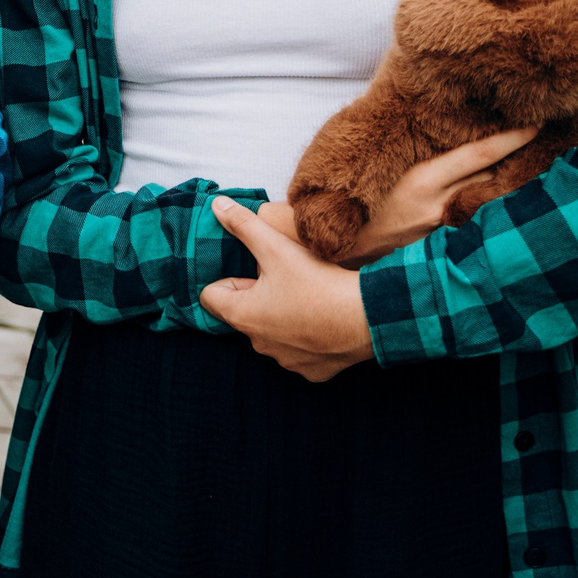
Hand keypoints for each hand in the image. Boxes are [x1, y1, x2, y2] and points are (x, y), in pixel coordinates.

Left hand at [199, 198, 368, 381]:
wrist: (367, 317)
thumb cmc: (317, 282)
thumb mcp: (276, 247)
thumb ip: (244, 226)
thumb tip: (217, 206)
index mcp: (243, 315)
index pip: (211, 296)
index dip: (229, 279)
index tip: (254, 270)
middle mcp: (258, 343)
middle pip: (243, 314)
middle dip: (257, 295)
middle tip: (284, 277)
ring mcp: (285, 360)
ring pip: (272, 333)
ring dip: (281, 316)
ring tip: (306, 297)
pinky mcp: (311, 371)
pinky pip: (300, 352)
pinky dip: (307, 337)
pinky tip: (323, 321)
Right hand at [353, 128, 537, 261]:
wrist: (347, 244)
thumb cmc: (362, 195)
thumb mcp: (385, 163)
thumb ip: (416, 143)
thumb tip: (439, 111)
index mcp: (423, 179)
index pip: (481, 154)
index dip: (512, 139)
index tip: (537, 125)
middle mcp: (440, 204)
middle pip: (494, 175)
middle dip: (517, 158)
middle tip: (541, 139)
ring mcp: (445, 227)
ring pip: (490, 196)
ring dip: (507, 180)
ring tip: (527, 163)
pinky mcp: (446, 243)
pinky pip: (478, 215)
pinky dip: (490, 202)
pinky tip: (500, 194)